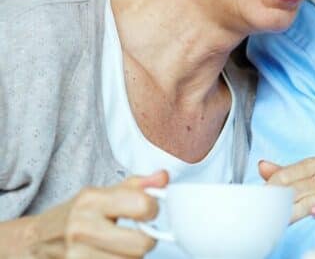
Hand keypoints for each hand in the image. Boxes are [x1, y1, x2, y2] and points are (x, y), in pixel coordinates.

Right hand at [24, 170, 167, 257]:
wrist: (37, 240)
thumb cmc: (75, 215)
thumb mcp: (102, 194)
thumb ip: (136, 186)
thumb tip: (163, 177)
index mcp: (91, 201)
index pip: (143, 206)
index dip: (152, 210)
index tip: (146, 212)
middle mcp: (82, 228)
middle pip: (142, 245)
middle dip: (145, 240)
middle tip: (135, 234)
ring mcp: (77, 255)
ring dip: (130, 255)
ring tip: (118, 245)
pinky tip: (108, 254)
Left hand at [259, 157, 314, 222]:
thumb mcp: (305, 180)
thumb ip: (283, 174)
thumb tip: (262, 165)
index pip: (286, 175)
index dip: (271, 189)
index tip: (262, 201)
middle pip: (296, 189)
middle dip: (281, 203)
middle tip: (269, 214)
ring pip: (312, 199)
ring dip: (297, 211)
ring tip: (284, 220)